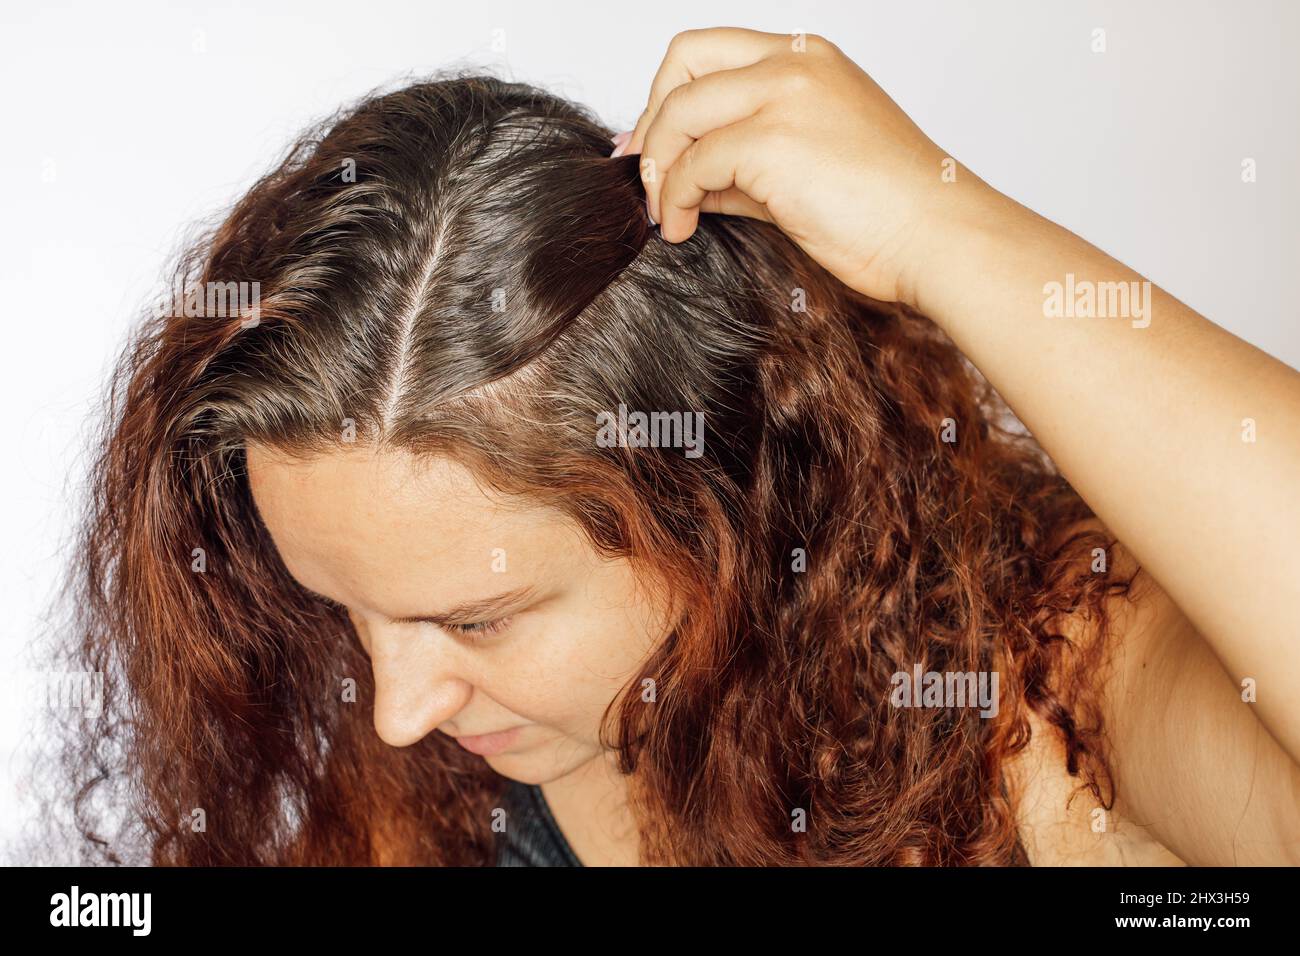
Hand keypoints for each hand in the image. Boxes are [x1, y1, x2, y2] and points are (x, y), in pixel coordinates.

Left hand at [616, 27, 1008, 306]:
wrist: (938, 237)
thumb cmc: (892, 212)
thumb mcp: (810, 169)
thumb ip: (747, 165)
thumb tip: (694, 186)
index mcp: (809, 59)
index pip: (710, 52)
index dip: (668, 97)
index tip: (653, 144)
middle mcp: (795, 63)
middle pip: (683, 62)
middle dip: (652, 122)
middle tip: (647, 176)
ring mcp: (784, 95)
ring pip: (679, 113)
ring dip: (659, 169)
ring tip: (666, 214)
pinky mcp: (772, 141)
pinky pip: (694, 165)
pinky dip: (676, 199)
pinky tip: (683, 228)